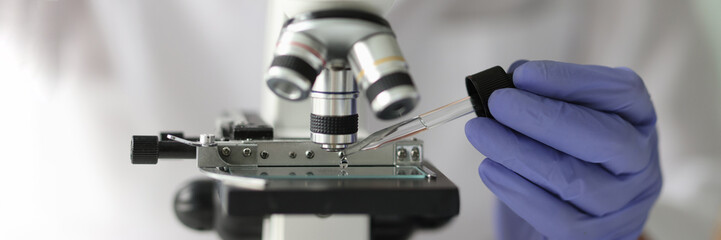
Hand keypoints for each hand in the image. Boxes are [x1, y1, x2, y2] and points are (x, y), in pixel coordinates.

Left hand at [465, 60, 661, 239]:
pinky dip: (517, 190)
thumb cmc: (562, 158)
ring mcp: (623, 205)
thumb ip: (543, 97)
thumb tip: (508, 80)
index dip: (572, 80)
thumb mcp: (560, 123)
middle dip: (544, 117)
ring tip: (481, 133)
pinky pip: (556, 216)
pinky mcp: (596, 237)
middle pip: (604, 138)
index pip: (621, 92)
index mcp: (638, 122)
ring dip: (518, 152)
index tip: (523, 74)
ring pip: (574, 180)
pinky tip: (489, 168)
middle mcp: (639, 163)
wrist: (562, 218)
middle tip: (497, 103)